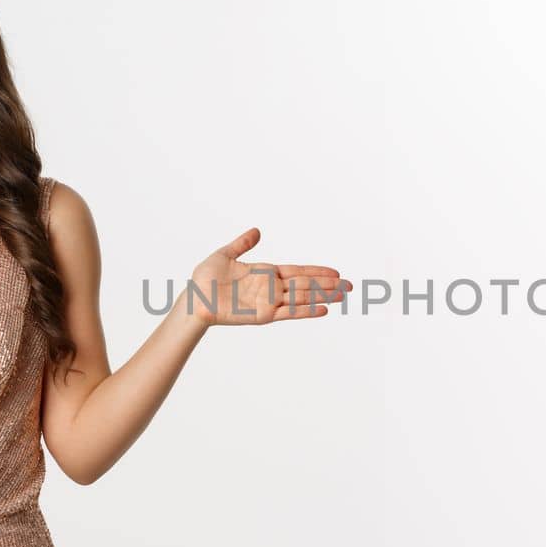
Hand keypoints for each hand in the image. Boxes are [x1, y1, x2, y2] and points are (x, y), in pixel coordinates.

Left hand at [186, 227, 351, 325]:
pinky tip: (323, 310)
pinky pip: (288, 313)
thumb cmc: (205, 278)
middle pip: (306, 285)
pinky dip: (306, 311)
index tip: (337, 273)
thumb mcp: (225, 254)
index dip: (318, 272)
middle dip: (328, 286)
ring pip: (303, 298)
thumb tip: (256, 231)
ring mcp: (269, 302)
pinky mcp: (263, 315)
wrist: (194, 297)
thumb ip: (242, 244)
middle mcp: (271, 288)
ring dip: (323, 297)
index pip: (298, 271)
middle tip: (351, 287)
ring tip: (343, 297)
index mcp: (265, 273)